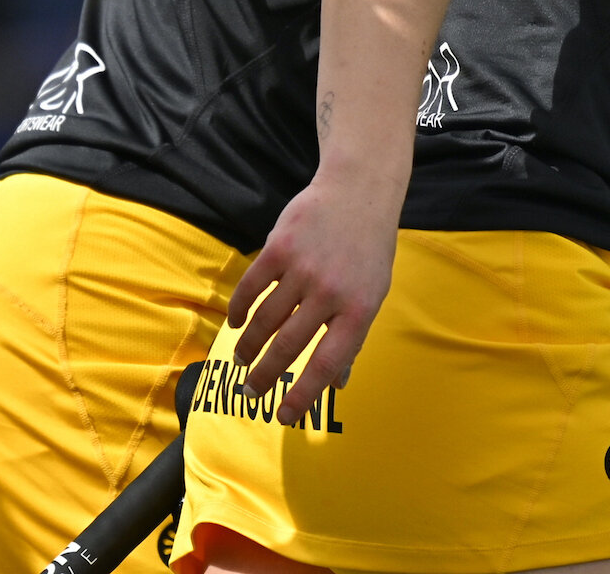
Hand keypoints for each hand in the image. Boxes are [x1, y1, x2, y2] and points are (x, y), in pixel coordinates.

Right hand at [228, 168, 400, 424]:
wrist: (359, 192)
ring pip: (264, 320)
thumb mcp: (373, 295)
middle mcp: (331, 291)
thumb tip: (337, 383)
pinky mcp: (279, 247)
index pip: (327, 363)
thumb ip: (353, 338)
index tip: (283, 416)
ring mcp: (303, 268)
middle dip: (265, 375)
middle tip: (252, 392)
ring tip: (243, 359)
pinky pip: (251, 287)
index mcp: (359, 309)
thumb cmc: (368, 251)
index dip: (303, 394)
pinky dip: (239, 309)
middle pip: (288, 346)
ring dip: (248, 345)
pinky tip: (236, 322)